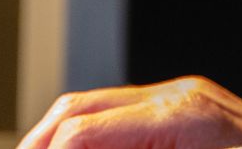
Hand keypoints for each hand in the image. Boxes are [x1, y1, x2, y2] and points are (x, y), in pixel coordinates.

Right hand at [18, 75, 241, 148]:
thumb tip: (76, 147)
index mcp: (185, 117)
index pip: (83, 129)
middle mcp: (184, 96)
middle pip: (81, 108)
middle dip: (46, 139)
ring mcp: (190, 97)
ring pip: (100, 107)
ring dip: (68, 136)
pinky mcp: (195, 107)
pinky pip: (131, 114)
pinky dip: (100, 135)